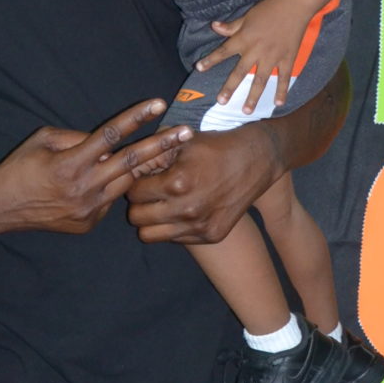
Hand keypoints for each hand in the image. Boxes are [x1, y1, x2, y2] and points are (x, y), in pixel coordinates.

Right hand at [0, 100, 188, 237]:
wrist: (1, 208)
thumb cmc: (20, 167)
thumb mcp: (43, 140)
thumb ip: (77, 137)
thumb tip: (105, 137)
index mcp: (71, 163)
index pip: (111, 135)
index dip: (137, 117)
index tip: (158, 104)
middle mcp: (84, 188)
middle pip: (132, 162)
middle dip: (163, 145)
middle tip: (187, 133)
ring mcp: (89, 210)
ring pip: (126, 183)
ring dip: (143, 168)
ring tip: (165, 153)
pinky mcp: (89, 223)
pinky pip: (110, 200)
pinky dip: (110, 188)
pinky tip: (100, 184)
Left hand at [126, 125, 281, 245]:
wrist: (257, 160)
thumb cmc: (216, 146)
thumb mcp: (182, 142)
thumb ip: (152, 155)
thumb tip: (126, 165)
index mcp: (177, 183)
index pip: (133, 193)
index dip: (134, 182)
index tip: (142, 177)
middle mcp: (187, 210)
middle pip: (136, 217)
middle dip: (138, 203)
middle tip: (149, 192)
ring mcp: (200, 227)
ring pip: (149, 235)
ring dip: (150, 219)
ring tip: (160, 204)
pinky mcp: (211, 236)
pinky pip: (174, 239)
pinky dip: (172, 227)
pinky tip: (182, 210)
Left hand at [195, 0, 313, 111]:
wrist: (294, 5)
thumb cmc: (269, 9)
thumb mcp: (247, 16)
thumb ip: (231, 26)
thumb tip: (214, 27)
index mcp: (244, 39)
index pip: (223, 51)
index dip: (210, 60)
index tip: (199, 68)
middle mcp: (255, 51)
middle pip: (240, 72)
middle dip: (229, 88)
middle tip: (221, 102)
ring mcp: (272, 57)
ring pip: (260, 80)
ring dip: (253, 97)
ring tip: (246, 111)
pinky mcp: (287, 59)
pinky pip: (284, 78)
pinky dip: (281, 91)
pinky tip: (278, 104)